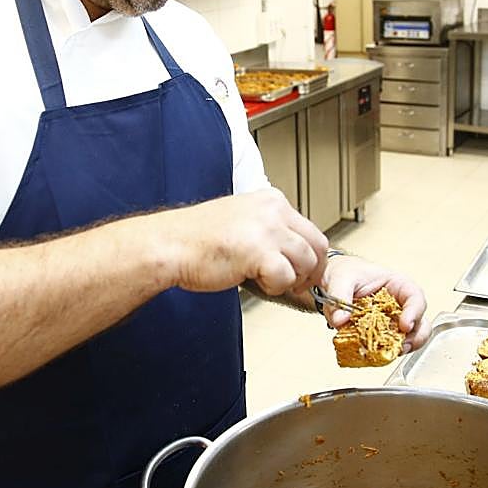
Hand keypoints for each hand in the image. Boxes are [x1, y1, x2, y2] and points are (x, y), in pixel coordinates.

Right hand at [159, 188, 327, 296]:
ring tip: (265, 280)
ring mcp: (268, 230)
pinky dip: (274, 287)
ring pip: (306, 263)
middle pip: (317, 246)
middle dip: (310, 271)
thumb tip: (295, 255)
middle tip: (295, 284)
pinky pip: (286, 278)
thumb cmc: (198, 239)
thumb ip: (270, 231)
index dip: (309, 257)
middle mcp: (273, 210)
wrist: (170, 245)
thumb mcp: (242, 221)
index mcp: (271, 200)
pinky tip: (254, 281)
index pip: (311, 230)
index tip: (301, 271)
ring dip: (290, 280)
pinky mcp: (260, 252)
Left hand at [321, 254, 429, 353]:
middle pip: (420, 322)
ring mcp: (392, 321)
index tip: (405, 325)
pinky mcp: (381, 334)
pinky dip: (385, 352)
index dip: (415, 312)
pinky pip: (389, 346)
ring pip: (410, 338)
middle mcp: (400, 305)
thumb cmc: (345, 272)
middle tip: (401, 346)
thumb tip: (339, 320)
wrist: (333, 280)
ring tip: (387, 353)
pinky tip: (374, 354)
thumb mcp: (341, 278)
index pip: (415, 297)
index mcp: (397, 285)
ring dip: (401, 348)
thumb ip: (340, 296)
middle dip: (415, 337)